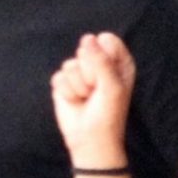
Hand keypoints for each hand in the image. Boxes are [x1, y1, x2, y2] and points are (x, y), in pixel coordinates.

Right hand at [52, 31, 135, 163]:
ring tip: (87, 98)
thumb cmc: (108, 114)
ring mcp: (79, 71)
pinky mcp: (64, 82)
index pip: (107, 40)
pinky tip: (75, 101)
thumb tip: (87, 38)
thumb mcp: (112, 86)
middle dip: (89, 73)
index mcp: (118, 61)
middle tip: (96, 91)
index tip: (109, 77)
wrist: (91, 139)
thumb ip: (101, 60)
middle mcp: (99, 63)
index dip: (104, 57)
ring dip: (78, 86)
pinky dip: (67, 92)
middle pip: (86, 49)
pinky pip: (59, 76)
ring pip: (70, 64)